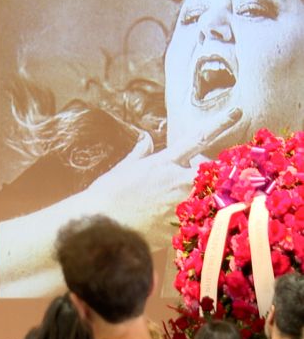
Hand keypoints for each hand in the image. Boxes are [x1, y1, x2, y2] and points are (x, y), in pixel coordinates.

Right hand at [85, 108, 242, 247]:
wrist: (101, 225)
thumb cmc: (107, 196)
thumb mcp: (122, 170)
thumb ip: (139, 153)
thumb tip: (145, 138)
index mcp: (163, 163)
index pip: (196, 138)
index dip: (219, 123)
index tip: (237, 111)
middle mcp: (176, 180)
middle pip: (211, 171)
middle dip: (210, 173)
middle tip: (193, 183)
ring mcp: (182, 203)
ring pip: (208, 196)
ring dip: (203, 198)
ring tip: (183, 205)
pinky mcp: (181, 226)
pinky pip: (197, 221)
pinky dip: (192, 222)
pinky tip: (181, 226)